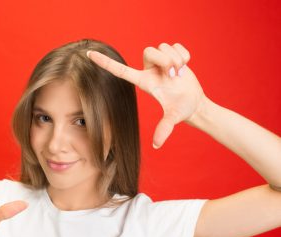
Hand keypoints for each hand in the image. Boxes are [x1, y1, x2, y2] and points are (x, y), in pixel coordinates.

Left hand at [87, 43, 206, 147]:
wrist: (195, 104)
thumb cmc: (181, 111)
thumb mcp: (173, 118)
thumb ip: (164, 129)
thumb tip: (156, 146)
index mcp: (144, 82)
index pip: (120, 71)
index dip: (104, 63)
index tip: (88, 55)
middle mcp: (149, 70)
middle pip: (149, 50)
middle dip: (165, 60)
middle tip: (173, 75)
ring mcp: (160, 62)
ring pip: (163, 47)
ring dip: (176, 60)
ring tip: (179, 74)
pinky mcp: (172, 55)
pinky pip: (176, 45)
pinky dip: (185, 55)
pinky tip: (185, 67)